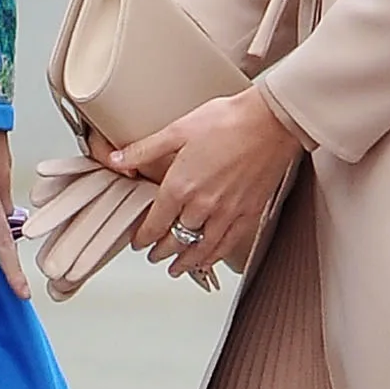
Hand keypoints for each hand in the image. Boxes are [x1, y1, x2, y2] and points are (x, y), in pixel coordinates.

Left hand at [109, 86, 304, 275]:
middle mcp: (202, 205)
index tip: (139, 241)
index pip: (154, 223)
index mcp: (180, 186)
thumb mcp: (178, 130)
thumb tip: (118, 160)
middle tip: (154, 255)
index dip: (143, 237)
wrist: (271, 122)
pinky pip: (228, 244)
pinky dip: (214, 256)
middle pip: (175, 240)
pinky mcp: (249, 213)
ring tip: (176, 268)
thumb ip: (145, 149)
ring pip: (200, 248)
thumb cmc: (228, 120)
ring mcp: (227, 212)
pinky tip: (209, 259)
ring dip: (185, 261)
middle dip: (161, 251)